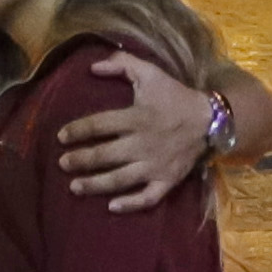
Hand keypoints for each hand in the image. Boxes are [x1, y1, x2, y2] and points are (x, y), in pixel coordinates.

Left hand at [58, 52, 225, 211]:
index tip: (61, 137)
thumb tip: (93, 67)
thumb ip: (122, 64)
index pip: (98, 125)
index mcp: (136, 118)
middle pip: (104, 156)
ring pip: (119, 180)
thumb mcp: (150, 72)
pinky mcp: (167, 181)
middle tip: (62, 163)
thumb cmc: (175, 96)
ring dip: (94, 185)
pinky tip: (111, 207)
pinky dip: (130, 204)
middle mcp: (142, 144)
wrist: (210, 120)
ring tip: (74, 187)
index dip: (77, 131)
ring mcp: (154, 166)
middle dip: (80, 160)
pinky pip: (147, 198)